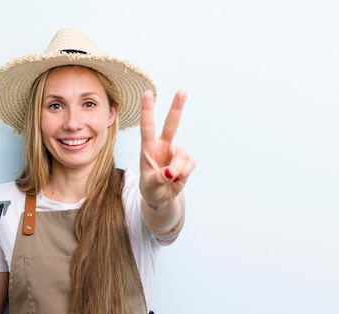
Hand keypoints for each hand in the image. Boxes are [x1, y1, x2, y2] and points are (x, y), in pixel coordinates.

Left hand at [139, 90, 194, 206]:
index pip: (147, 127)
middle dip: (177, 107)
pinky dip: (185, 173)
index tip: (148, 93)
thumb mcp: (150, 185)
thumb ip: (158, 178)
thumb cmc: (150, 188)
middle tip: (182, 91)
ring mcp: (175, 151)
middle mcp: (163, 145)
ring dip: (178, 170)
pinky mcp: (187, 160)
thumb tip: (171, 173)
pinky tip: (177, 178)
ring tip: (171, 179)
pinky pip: (190, 163)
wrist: (160, 197)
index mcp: (148, 148)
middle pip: (171, 124)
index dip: (147, 110)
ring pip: (182, 155)